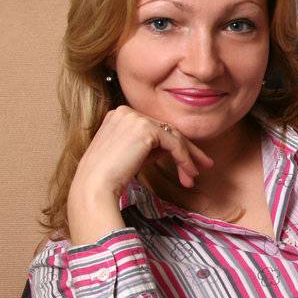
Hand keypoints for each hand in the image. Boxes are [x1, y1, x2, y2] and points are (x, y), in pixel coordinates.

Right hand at [68, 107, 212, 242]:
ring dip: (188, 157)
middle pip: (166, 130)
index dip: (174, 146)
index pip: (155, 128)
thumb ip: (150, 146)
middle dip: (187, 150)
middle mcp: (126, 111)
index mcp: (119, 115)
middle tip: (203, 165)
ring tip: (195, 175)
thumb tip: (174, 147)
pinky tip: (189, 173)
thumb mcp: (132, 155)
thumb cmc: (109, 176)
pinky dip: (184, 159)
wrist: (95, 186)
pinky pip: (174, 144)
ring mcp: (135, 118)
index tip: (188, 163)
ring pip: (172, 136)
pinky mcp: (144, 129)